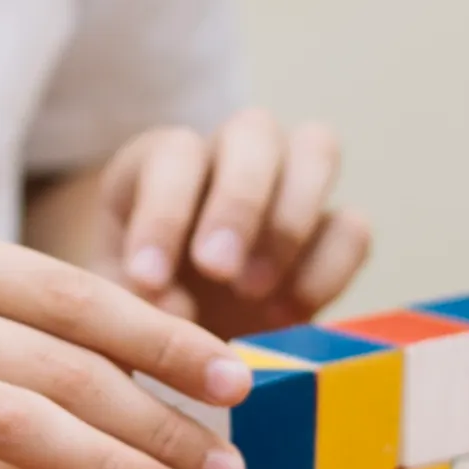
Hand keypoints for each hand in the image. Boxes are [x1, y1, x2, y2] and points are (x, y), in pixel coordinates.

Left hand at [96, 110, 370, 340]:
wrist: (178, 339)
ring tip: (255, 293)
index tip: (148, 280)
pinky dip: (327, 268)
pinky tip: (285, 315)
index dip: (163, 212)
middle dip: (239, 202)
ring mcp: (290, 183)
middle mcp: (230, 154)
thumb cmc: (136, 306)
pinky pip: (353, 226)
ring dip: (291, 220)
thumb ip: (135, 301)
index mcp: (162, 160)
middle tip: (217, 272)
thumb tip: (178, 307)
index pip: (174, 153)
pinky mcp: (331, 232)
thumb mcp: (116, 303)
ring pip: (318, 148)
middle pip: (254, 130)